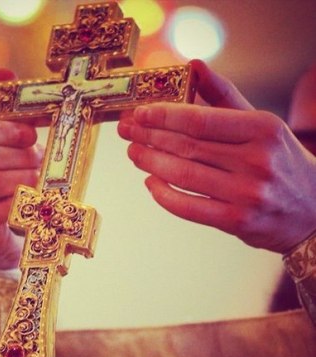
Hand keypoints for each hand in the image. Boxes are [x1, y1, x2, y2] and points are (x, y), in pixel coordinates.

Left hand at [118, 59, 315, 253]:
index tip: (141, 114)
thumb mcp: (260, 124)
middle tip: (128, 132)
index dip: (164, 116)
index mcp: (263, 129)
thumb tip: (194, 66)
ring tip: (134, 153)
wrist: (311, 211)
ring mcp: (247, 194)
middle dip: (150, 137)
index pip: (201, 120)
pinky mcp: (237, 222)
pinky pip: (189, 207)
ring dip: (151, 163)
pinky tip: (150, 183)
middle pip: (188, 146)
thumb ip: (225, 97)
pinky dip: (164, 195)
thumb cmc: (280, 163)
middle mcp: (256, 161)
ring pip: (184, 175)